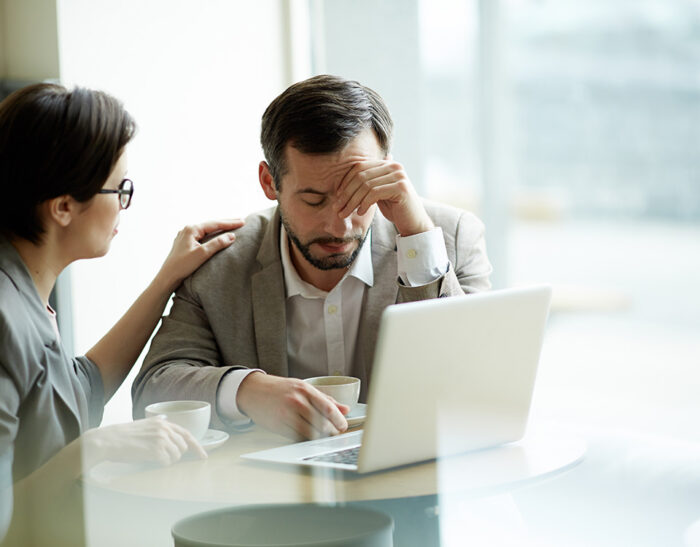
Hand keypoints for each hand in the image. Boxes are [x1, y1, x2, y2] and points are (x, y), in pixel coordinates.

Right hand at [82, 416, 207, 467]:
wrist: (107, 440)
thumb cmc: (122, 437)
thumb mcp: (144, 427)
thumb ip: (159, 429)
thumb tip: (171, 435)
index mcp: (162, 421)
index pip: (186, 433)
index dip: (197, 446)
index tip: (203, 455)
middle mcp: (164, 428)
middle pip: (183, 446)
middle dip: (176, 455)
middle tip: (161, 457)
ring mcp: (161, 438)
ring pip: (176, 455)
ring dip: (167, 460)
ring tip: (151, 457)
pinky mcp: (156, 449)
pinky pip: (167, 462)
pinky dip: (160, 464)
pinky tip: (149, 459)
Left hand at [157, 219, 244, 291]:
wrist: (167, 277)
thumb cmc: (182, 266)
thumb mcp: (202, 254)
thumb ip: (217, 243)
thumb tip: (232, 236)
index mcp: (191, 229)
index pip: (215, 224)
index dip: (230, 223)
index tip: (243, 222)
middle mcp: (187, 230)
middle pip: (211, 224)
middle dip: (226, 223)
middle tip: (242, 220)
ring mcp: (185, 236)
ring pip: (207, 229)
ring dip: (220, 228)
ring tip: (232, 225)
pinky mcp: (185, 243)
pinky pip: (202, 235)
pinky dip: (212, 234)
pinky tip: (217, 234)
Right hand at [236, 373, 349, 439]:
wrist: (254, 391)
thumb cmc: (280, 389)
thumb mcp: (302, 387)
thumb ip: (324, 398)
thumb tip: (345, 409)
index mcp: (304, 389)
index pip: (328, 408)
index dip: (339, 420)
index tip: (343, 426)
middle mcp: (296, 401)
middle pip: (322, 423)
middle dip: (332, 431)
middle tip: (335, 433)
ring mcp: (286, 414)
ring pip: (311, 433)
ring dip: (321, 437)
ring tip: (324, 435)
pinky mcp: (279, 426)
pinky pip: (298, 437)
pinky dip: (306, 439)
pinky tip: (309, 436)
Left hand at [334, 160, 433, 235]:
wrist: (413, 224)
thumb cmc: (395, 209)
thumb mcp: (378, 193)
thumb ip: (367, 182)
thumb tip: (350, 172)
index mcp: (388, 164)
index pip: (360, 167)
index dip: (345, 181)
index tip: (337, 195)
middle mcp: (395, 166)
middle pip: (361, 175)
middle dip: (346, 193)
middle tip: (337, 208)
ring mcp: (399, 176)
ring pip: (366, 185)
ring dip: (352, 201)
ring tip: (345, 213)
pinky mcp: (401, 188)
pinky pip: (374, 193)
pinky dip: (364, 203)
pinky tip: (360, 212)